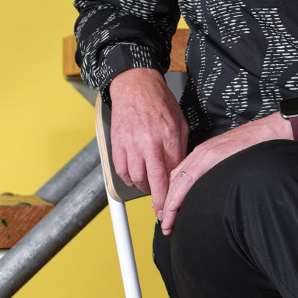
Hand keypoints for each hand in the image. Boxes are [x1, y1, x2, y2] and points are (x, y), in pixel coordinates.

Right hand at [108, 68, 186, 219]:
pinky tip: (135, 176)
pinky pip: (121, 170)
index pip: (172, 175)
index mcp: (168, 138)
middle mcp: (149, 143)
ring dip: (143, 187)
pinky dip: (128, 178)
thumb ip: (180, 148)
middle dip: (158, 202)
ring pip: (136, 179)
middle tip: (161, 212)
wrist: (135, 85)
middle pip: (154, 182)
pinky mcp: (117, 144)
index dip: (173, 194)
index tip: (173, 206)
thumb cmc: (158, 101)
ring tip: (149, 187)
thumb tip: (180, 170)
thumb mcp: (179, 122)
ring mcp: (131, 144)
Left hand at [158, 113, 291, 234]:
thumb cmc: (259, 148)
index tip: (169, 215)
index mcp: (205, 154)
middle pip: (174, 181)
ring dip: (169, 205)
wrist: (273, 132)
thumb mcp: (234, 163)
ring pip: (177, 181)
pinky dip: (176, 197)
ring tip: (167, 224)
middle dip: (167, 205)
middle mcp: (201, 152)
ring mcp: (204, 153)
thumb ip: (222, 174)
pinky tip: (173, 210)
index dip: (172, 197)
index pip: (180, 178)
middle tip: (165, 225)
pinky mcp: (211, 155)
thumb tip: (218, 194)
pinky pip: (187, 178)